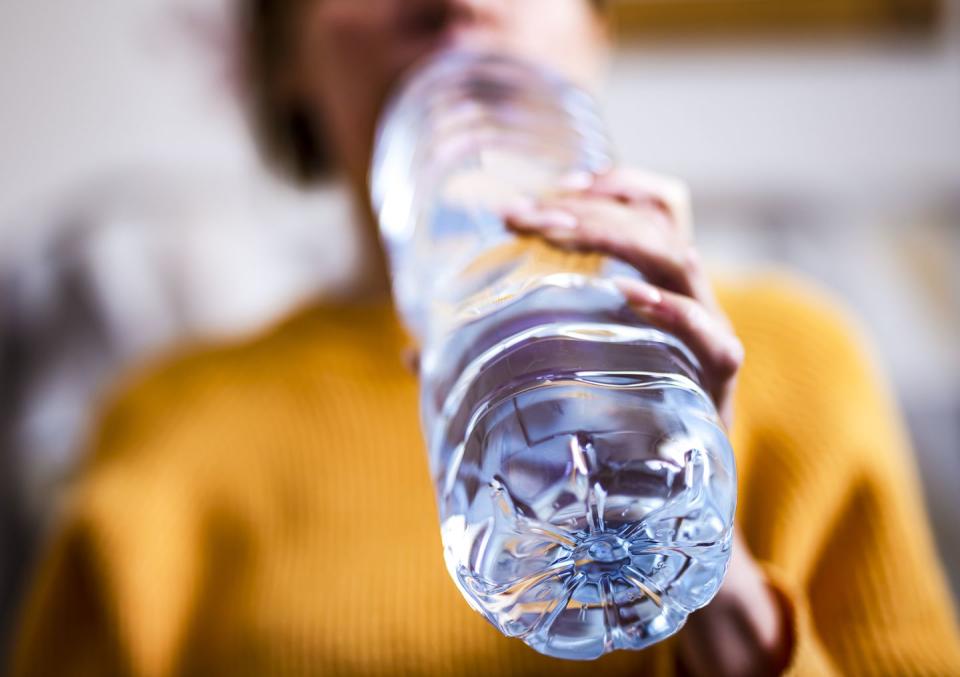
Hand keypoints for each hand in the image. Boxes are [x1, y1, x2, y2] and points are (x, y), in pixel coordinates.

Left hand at [505, 168, 790, 673]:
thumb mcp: (546, 386)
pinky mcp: (714, 387)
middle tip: (524, 213)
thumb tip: (414, 353)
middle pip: (659, 225)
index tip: (555, 183)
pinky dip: (673, 310)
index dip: (615, 184)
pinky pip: (710, 336)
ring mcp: (704, 342)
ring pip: (683, 262)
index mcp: (654, 292)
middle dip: (589, 206)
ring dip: (617, 235)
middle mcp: (686, 306)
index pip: (657, 210)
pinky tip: (626, 297)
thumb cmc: (600, 437)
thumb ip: (489, 364)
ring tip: (554, 231)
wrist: (650, 518)